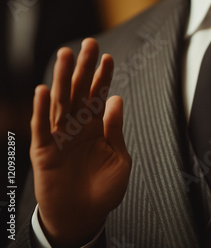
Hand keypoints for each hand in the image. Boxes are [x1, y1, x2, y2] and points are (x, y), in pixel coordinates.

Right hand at [30, 38, 131, 245]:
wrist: (85, 217)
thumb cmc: (104, 190)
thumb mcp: (119, 158)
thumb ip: (115, 129)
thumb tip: (117, 99)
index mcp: (95, 128)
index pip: (98, 96)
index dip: (103, 76)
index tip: (108, 57)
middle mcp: (76, 128)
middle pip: (78, 92)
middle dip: (83, 68)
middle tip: (88, 44)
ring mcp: (59, 138)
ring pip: (59, 103)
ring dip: (61, 79)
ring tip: (65, 56)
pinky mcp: (44, 153)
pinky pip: (41, 129)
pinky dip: (41, 110)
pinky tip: (42, 91)